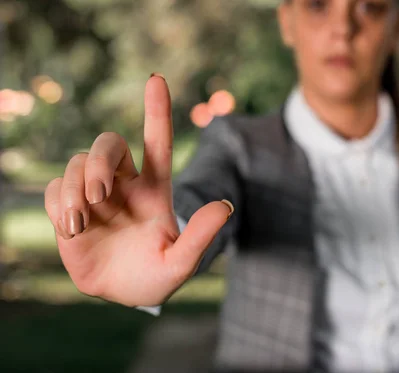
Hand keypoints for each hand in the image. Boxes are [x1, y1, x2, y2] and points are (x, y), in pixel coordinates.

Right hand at [44, 74, 234, 306]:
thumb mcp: (181, 263)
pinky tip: (71, 230)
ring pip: (77, 164)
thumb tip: (225, 206)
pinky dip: (59, 204)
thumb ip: (200, 238)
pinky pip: (55, 189)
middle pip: (108, 143)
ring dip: (75, 189)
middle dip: (99, 161)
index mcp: (154, 189)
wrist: (123, 293)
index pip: (158, 143)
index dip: (157, 112)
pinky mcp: (68, 209)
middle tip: (99, 195)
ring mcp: (95, 196)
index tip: (157, 80)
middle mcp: (124, 185)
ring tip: (79, 224)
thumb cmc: (157, 276)